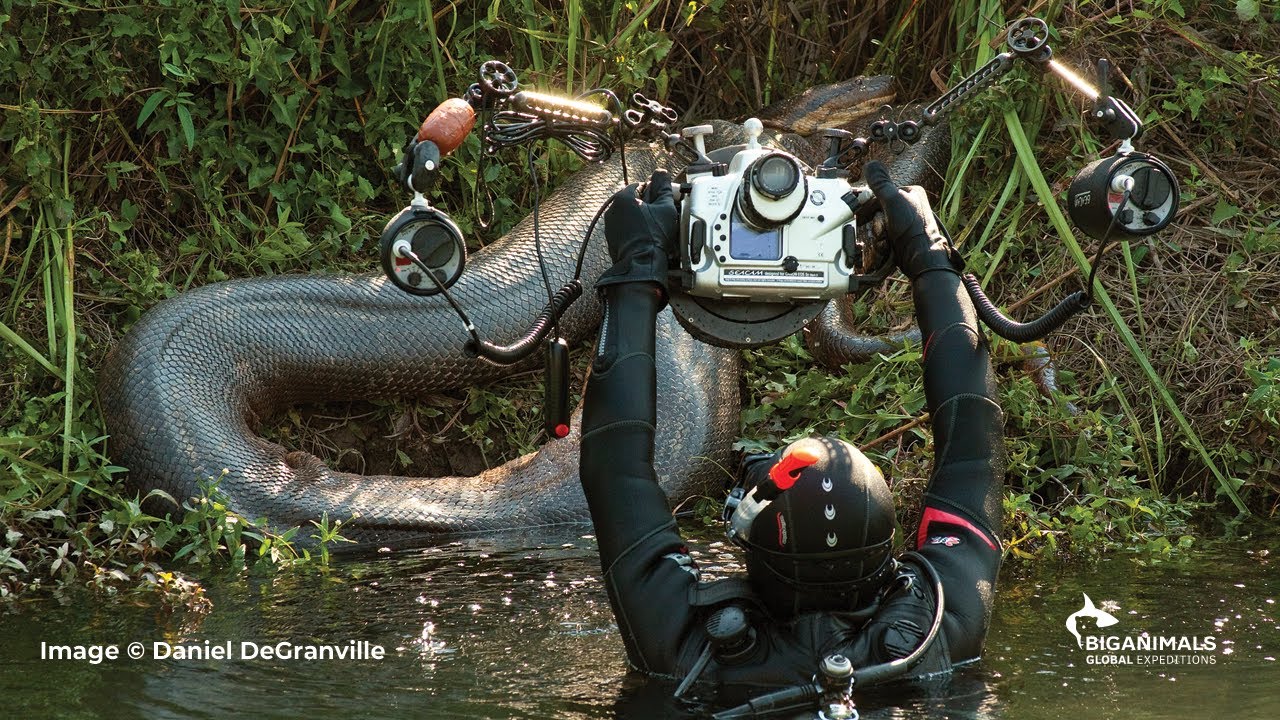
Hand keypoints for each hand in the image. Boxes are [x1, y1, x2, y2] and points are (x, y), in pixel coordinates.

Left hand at [596, 169, 677, 295]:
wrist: (641, 264)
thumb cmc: (653, 235)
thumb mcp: (664, 207)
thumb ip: (663, 187)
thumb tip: (662, 172)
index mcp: (623, 197)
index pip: (641, 186)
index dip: (655, 193)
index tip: (663, 202)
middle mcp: (612, 209)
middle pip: (634, 201)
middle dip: (647, 206)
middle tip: (661, 216)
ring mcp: (610, 225)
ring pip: (629, 215)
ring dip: (641, 218)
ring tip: (654, 229)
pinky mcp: (611, 239)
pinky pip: (625, 229)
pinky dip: (635, 230)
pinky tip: (646, 237)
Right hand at [863, 161, 961, 279]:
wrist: (920, 257)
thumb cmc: (913, 228)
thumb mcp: (893, 199)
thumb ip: (880, 182)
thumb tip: (871, 164)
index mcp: (912, 192)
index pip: (883, 192)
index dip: (873, 203)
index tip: (868, 212)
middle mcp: (910, 206)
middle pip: (880, 209)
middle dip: (877, 221)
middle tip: (883, 228)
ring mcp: (906, 222)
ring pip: (881, 223)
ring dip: (880, 232)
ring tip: (888, 237)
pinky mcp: (902, 236)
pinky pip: (884, 235)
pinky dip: (883, 240)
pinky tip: (889, 244)